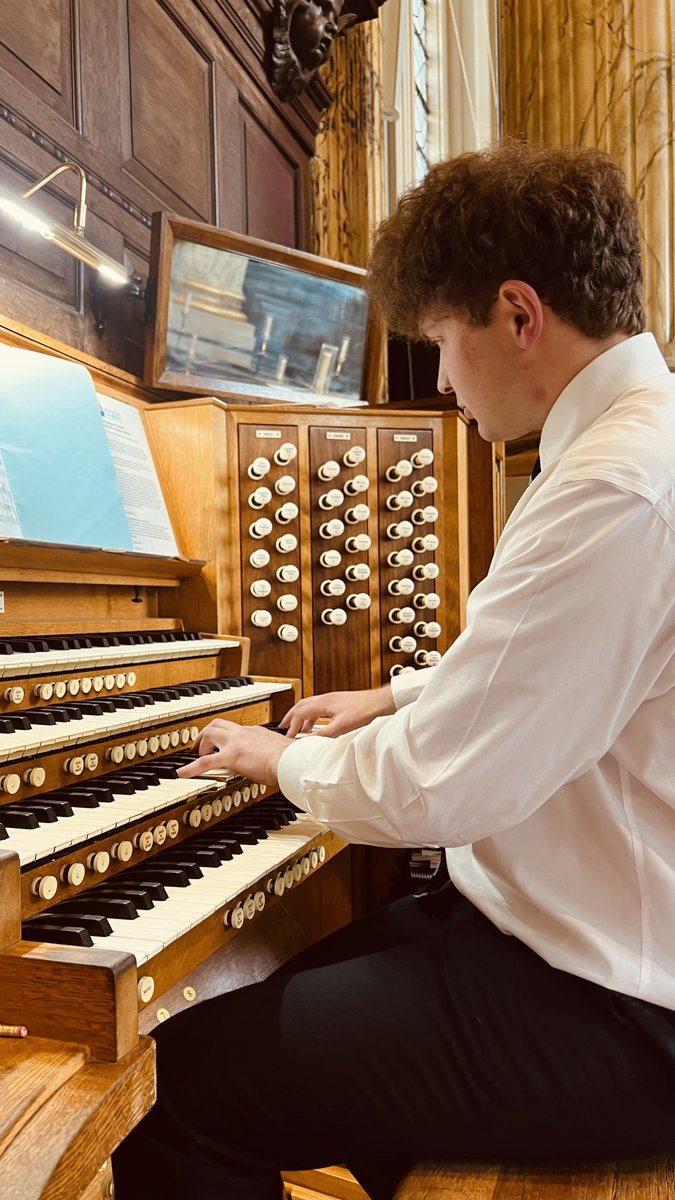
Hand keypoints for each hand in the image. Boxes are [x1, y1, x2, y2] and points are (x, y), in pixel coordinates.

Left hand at [176, 720, 288, 788]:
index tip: (223, 742)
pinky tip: (182, 773)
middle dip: (206, 733)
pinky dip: (191, 768)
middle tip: (199, 745)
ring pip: (209, 733)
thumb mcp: (278, 752)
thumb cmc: (290, 760)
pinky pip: (206, 762)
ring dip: (200, 744)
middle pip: (218, 723)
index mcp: (255, 732)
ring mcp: (236, 743)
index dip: (226, 736)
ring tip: (195, 756)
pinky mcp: (231, 756)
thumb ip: (270, 753)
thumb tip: (273, 761)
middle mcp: (244, 733)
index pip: (236, 729)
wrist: (292, 761)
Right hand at [279, 685, 394, 738]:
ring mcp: (331, 699)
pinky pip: (318, 708)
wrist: (380, 702)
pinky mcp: (338, 702)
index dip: (292, 725)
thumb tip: (309, 740)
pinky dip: (312, 717)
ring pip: (309, 706)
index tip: (287, 736)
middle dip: (290, 717)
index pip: (300, 712)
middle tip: (283, 727)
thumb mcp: (343, 726)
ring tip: (298, 729)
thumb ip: (324, 733)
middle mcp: (325, 698)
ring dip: (301, 717)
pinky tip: (317, 726)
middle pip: (301, 706)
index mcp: (324, 702)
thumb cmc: (364, 711)